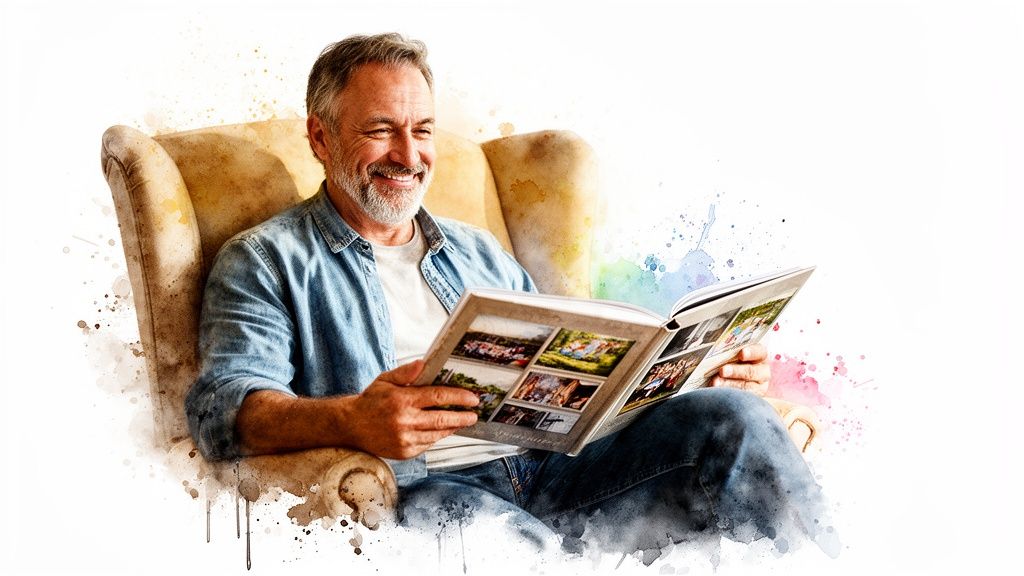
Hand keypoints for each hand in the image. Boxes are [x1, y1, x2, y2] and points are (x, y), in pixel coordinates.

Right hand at [345, 359, 480, 459]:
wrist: (350, 426)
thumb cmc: (370, 401)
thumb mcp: (385, 380)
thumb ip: (405, 372)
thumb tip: (423, 363)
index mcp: (402, 400)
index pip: (438, 397)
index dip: (459, 397)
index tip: (472, 398)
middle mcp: (404, 421)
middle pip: (442, 419)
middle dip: (462, 416)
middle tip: (473, 414)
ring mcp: (405, 439)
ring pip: (437, 434)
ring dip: (452, 428)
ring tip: (461, 421)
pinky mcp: (404, 452)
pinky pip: (428, 444)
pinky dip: (437, 437)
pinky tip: (442, 430)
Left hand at [711, 344, 770, 395]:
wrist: (734, 379)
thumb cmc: (732, 361)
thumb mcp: (733, 356)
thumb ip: (728, 353)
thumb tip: (715, 353)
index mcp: (760, 356)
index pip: (759, 352)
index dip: (751, 352)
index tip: (741, 354)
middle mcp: (762, 372)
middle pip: (752, 371)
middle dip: (736, 371)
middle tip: (722, 371)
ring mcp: (759, 387)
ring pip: (746, 387)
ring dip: (729, 385)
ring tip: (715, 383)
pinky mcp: (752, 398)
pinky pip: (742, 398)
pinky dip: (729, 395)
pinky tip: (718, 393)